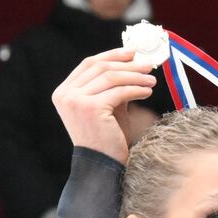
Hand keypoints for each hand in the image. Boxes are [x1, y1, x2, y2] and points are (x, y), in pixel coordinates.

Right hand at [51, 49, 157, 164]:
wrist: (102, 165)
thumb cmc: (107, 138)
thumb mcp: (108, 107)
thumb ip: (114, 86)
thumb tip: (133, 64)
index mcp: (64, 91)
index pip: (88, 64)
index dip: (112, 55)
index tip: (132, 52)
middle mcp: (66, 94)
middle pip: (100, 67)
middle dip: (127, 64)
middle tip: (148, 65)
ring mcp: (75, 100)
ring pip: (111, 77)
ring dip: (136, 76)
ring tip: (152, 81)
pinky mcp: (91, 108)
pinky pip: (120, 92)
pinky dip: (137, 89)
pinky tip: (148, 92)